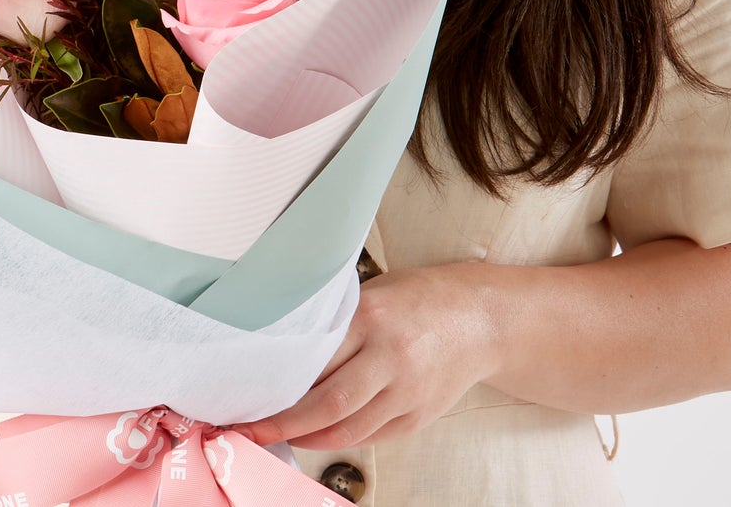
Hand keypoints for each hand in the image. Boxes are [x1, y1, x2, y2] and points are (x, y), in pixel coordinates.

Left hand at [235, 264, 499, 451]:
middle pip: (328, 401)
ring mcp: (407, 392)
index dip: (279, 379)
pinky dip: (338, 438)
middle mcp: (391, 357)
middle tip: (250, 428)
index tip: (249, 389)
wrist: (481, 319)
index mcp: (373, 317)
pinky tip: (316, 435)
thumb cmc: (421, 298)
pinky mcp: (419, 416)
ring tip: (276, 434)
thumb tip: (288, 347)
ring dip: (307, 437)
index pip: (316, 356)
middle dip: (284, 421)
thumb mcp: (375, 292)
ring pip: (348, 427)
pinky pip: (371, 436)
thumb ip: (338, 320)